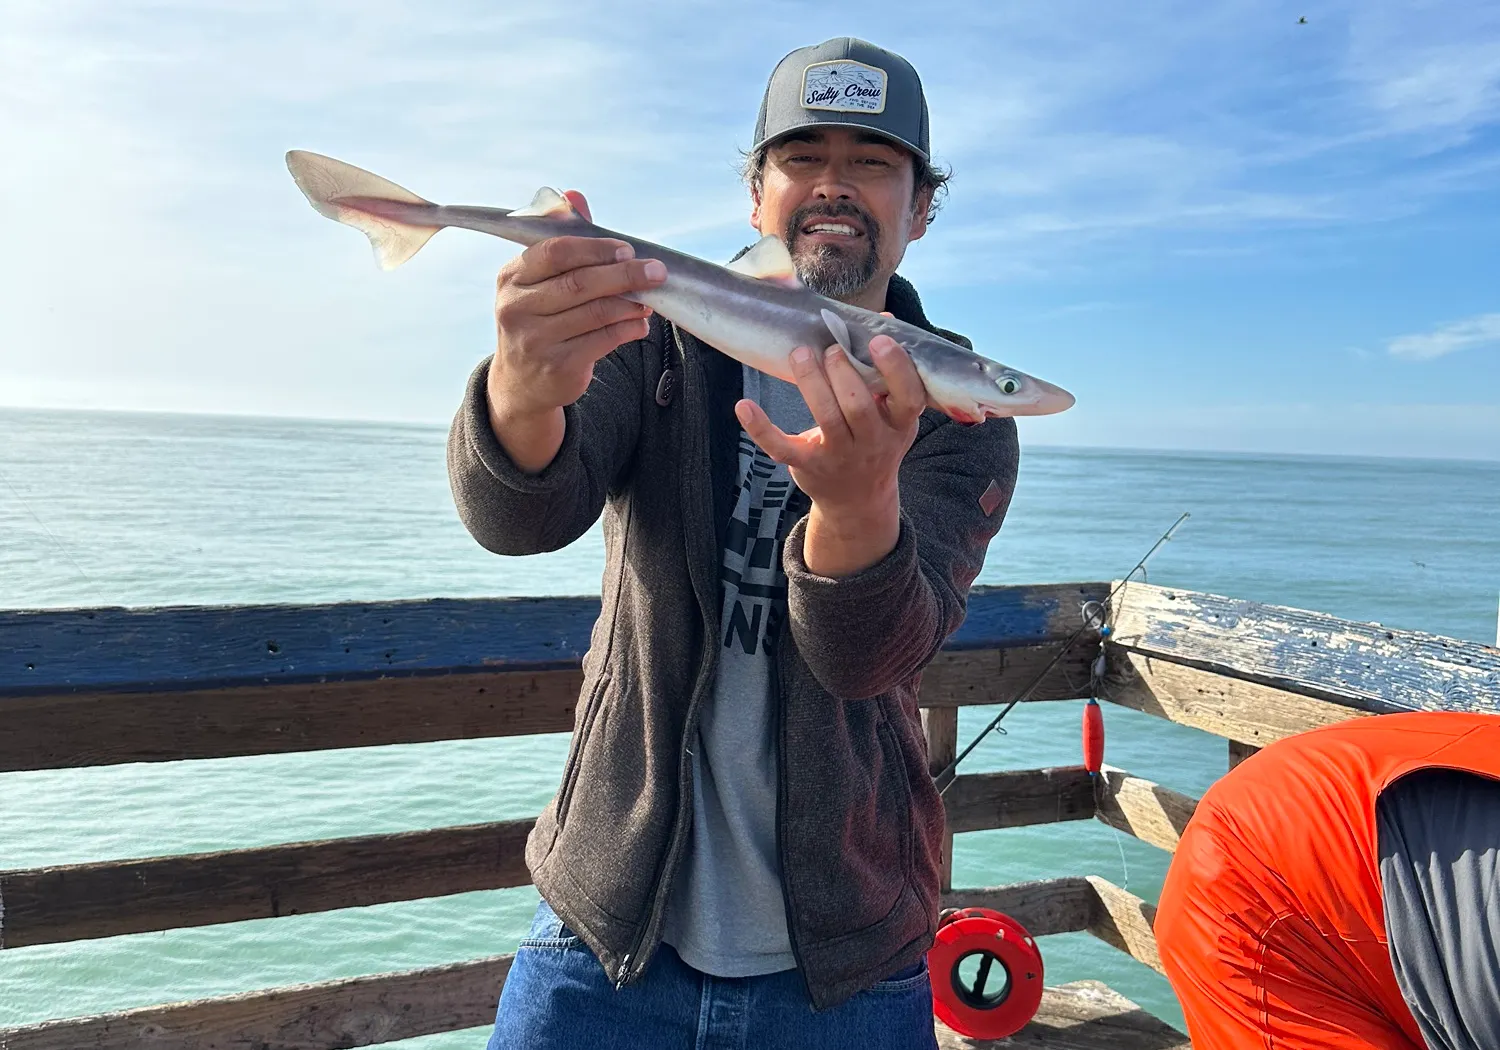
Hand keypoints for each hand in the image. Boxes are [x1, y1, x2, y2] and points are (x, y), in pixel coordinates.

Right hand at [486, 191, 666, 470]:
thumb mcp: (539, 281)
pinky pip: (604, 340)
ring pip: (595, 313)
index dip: (595, 249)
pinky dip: (628, 329)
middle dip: (624, 274)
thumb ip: (561, 240)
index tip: (627, 248)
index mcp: (511, 277)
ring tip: (651, 297)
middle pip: (579, 283)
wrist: (521, 382)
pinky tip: (640, 322)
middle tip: (656, 270)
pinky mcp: (558, 366)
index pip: (555, 253)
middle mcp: (516, 308)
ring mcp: (535, 340)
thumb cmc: (539, 319)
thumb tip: (574, 196)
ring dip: (630, 303)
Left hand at [735, 335, 924, 575]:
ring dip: (811, 383)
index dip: (896, 369)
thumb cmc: (875, 440)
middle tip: (831, 348)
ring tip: (800, 354)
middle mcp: (872, 443)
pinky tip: (744, 405)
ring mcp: (839, 457)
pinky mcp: (807, 465)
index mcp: (899, 424)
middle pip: (859, 407)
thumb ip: (888, 370)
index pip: (908, 397)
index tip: (878, 340)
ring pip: (826, 420)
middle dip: (843, 372)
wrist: (858, 499)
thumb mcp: (893, 413)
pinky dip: (761, 428)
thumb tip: (882, 318)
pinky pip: (782, 447)